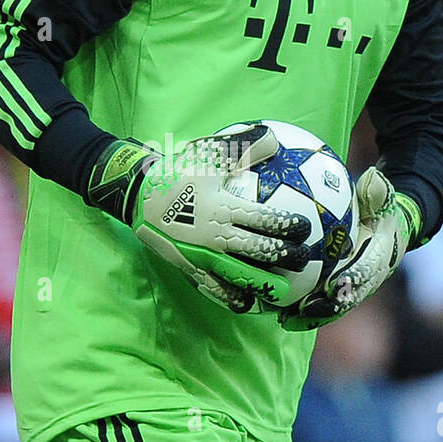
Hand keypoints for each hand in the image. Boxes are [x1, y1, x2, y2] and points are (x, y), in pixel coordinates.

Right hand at [87, 125, 309, 310]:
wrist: (137, 195)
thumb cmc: (177, 173)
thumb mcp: (209, 154)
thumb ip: (245, 147)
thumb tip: (275, 138)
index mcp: (225, 208)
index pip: (266, 221)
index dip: (289, 227)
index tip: (305, 229)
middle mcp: (217, 236)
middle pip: (260, 251)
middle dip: (286, 257)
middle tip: (304, 259)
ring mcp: (203, 255)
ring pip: (240, 275)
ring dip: (264, 284)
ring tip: (283, 292)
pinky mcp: (189, 267)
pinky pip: (213, 288)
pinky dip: (231, 297)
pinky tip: (245, 303)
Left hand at [279, 167, 419, 330]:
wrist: (387, 232)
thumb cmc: (380, 212)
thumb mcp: (382, 199)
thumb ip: (377, 192)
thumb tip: (372, 177)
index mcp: (379, 259)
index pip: (366, 272)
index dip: (350, 280)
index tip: (332, 285)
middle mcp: (366, 280)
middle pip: (346, 300)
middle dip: (326, 308)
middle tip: (303, 308)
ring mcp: (351, 290)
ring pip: (331, 309)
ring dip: (309, 316)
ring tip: (284, 318)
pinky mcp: (337, 293)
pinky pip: (319, 305)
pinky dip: (301, 311)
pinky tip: (275, 309)